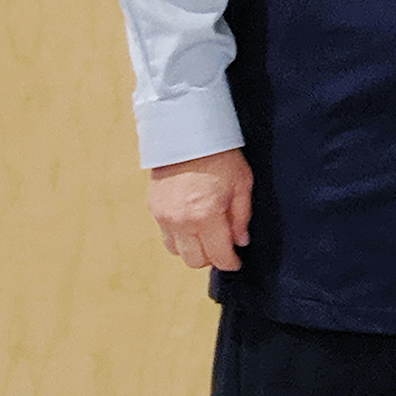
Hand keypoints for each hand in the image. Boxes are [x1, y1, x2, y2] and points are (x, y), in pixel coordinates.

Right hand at [148, 148, 252, 270]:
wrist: (187, 133)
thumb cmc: (220, 155)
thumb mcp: (242, 183)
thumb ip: (242, 216)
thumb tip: (241, 241)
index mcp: (206, 216)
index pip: (218, 256)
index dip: (230, 262)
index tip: (236, 261)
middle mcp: (181, 221)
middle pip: (195, 261)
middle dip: (211, 257)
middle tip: (222, 244)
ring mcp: (164, 217)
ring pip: (177, 252)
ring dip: (193, 248)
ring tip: (206, 232)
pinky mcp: (153, 209)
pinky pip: (165, 236)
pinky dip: (179, 236)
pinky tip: (191, 221)